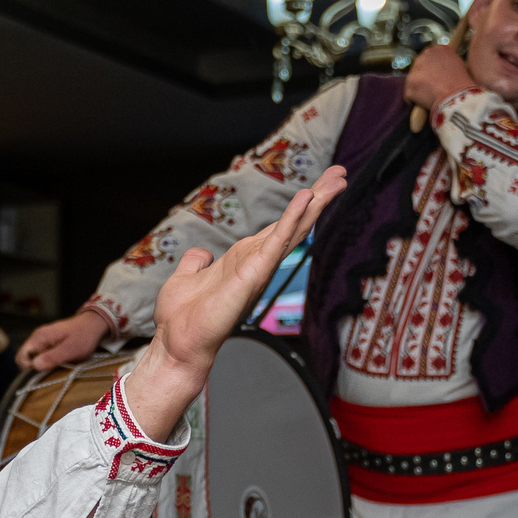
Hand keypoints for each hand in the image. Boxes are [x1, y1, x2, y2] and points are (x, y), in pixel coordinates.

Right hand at [17, 309, 109, 372]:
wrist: (93, 324)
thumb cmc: (84, 336)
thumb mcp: (71, 349)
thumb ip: (53, 357)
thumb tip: (34, 365)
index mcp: (39, 338)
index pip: (21, 357)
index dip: (28, 369)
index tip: (42, 373)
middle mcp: (36, 338)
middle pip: (24, 359)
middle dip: (34, 369)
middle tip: (51, 372)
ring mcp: (41, 340)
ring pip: (32, 359)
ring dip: (42, 366)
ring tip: (57, 366)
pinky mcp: (46, 344)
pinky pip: (40, 356)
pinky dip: (47, 362)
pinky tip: (58, 363)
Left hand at [122, 164, 347, 439]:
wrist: (176, 344)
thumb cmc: (181, 319)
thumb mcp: (185, 278)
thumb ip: (195, 262)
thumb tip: (201, 253)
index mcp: (243, 260)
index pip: (277, 229)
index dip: (297, 208)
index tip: (316, 187)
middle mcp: (256, 263)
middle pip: (294, 225)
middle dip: (318, 199)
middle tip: (341, 174)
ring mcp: (257, 269)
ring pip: (293, 230)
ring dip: (315, 203)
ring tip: (337, 179)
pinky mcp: (253, 274)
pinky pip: (276, 242)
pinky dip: (291, 219)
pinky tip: (305, 199)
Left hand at [403, 43, 474, 112]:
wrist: (457, 95)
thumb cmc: (463, 82)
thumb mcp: (460, 64)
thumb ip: (449, 61)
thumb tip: (445, 66)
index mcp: (439, 49)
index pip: (431, 55)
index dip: (433, 67)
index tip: (436, 75)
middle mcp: (425, 56)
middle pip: (419, 66)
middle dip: (424, 76)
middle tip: (432, 86)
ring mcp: (415, 71)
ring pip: (414, 80)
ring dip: (419, 88)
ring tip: (431, 95)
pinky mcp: (409, 85)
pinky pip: (409, 94)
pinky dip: (414, 100)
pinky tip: (425, 103)